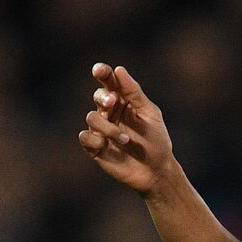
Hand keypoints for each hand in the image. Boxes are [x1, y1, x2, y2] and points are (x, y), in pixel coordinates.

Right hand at [78, 63, 176, 195]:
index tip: (100, 70)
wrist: (156, 171)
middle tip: (112, 102)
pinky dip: (96, 139)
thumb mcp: (149, 114)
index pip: (110, 82)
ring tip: (126, 139)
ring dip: (108, 127)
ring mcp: (101, 129)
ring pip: (92, 117)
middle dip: (103, 97)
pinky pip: (85, 137)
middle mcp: (110, 113)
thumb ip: (134, 93)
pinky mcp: (95, 147)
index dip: (103, 73)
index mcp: (124, 101)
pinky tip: (107, 146)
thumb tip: (119, 69)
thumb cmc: (155, 141)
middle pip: (98, 96)